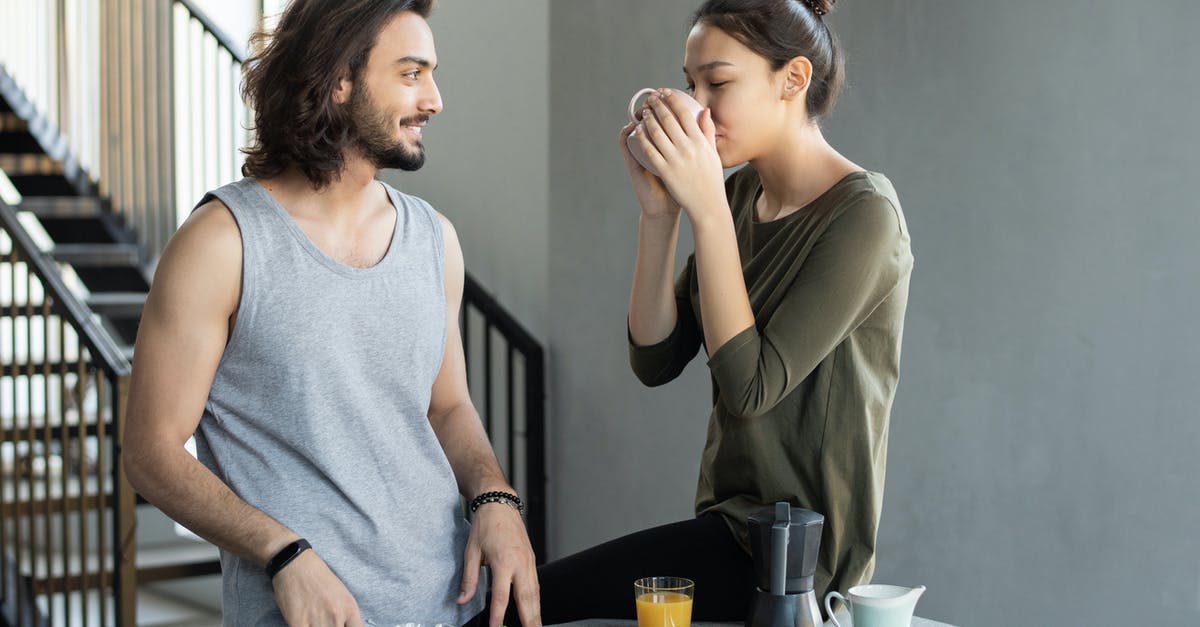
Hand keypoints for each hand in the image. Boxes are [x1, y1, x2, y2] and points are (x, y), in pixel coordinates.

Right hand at [272, 550, 362, 625]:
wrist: (295, 564)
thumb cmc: (318, 578)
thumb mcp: (341, 594)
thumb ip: (346, 615)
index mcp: (349, 608)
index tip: (342, 626)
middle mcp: (336, 615)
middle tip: (325, 622)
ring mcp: (317, 620)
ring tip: (313, 621)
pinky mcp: (298, 623)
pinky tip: (303, 623)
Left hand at [458, 503, 540, 626]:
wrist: (500, 504)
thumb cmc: (486, 525)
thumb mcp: (471, 551)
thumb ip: (469, 579)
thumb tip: (462, 599)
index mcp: (503, 561)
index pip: (501, 597)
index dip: (497, 616)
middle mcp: (520, 563)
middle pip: (526, 599)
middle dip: (529, 620)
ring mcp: (529, 562)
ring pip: (535, 594)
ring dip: (536, 613)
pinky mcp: (531, 560)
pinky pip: (536, 585)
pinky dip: (537, 601)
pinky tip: (535, 611)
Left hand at [630, 90, 728, 224]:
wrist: (707, 204)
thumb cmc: (711, 179)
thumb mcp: (713, 154)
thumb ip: (708, 131)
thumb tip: (704, 111)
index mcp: (700, 142)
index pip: (685, 113)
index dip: (673, 100)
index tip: (666, 92)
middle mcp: (688, 148)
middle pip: (668, 120)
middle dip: (658, 105)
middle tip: (651, 98)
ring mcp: (676, 160)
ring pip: (657, 133)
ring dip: (648, 119)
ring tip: (643, 111)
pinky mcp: (665, 171)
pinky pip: (650, 151)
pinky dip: (642, 139)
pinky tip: (637, 131)